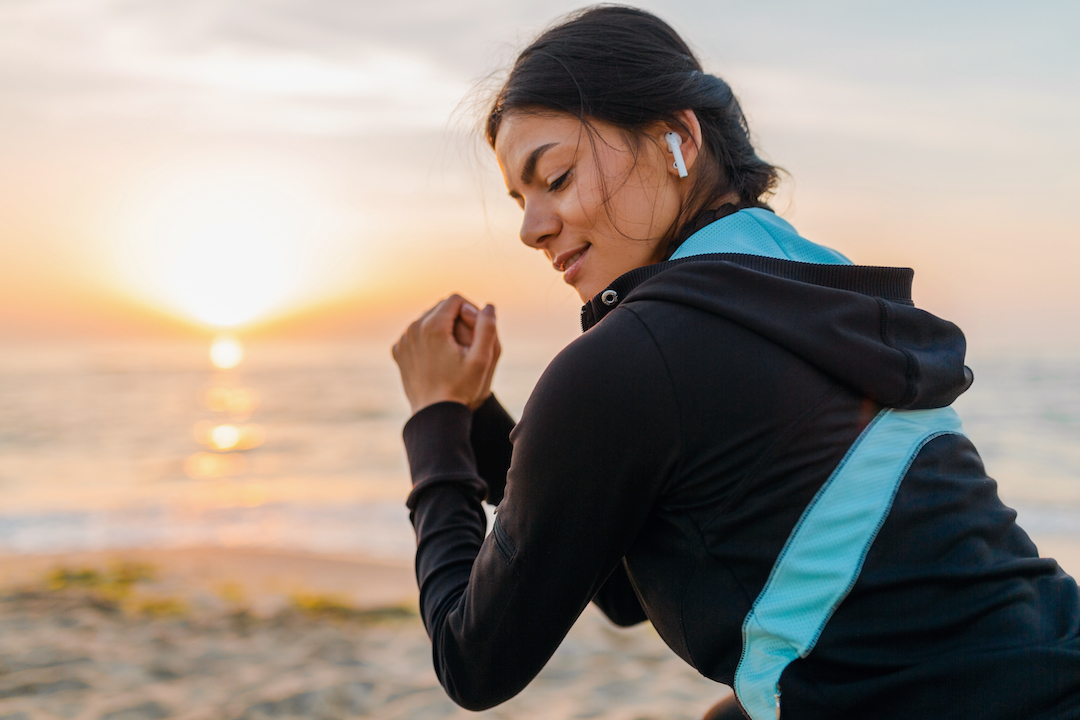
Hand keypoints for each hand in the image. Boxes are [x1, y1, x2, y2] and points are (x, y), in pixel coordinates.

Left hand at [392, 294, 500, 414]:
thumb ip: (487, 328)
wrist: (435, 414)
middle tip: (469, 340)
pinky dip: (427, 338)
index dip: (471, 309)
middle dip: (456, 317)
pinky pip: (415, 334)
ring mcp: (403, 340)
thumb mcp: (482, 359)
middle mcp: (413, 328)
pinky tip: (438, 356)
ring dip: (442, 327)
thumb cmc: (461, 388)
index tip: (478, 328)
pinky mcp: (398, 351)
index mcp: (433, 326)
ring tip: (455, 349)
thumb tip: (488, 306)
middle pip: (440, 307)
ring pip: (426, 319)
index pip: (455, 300)